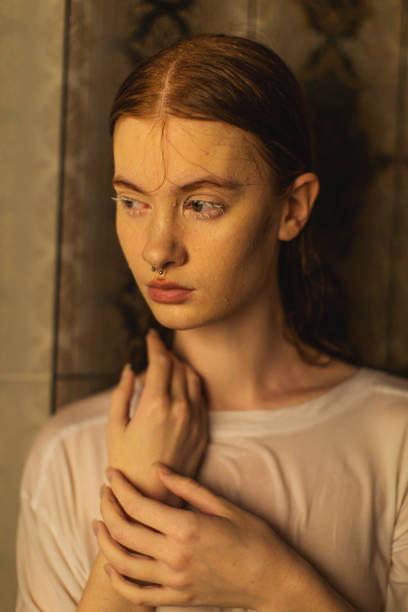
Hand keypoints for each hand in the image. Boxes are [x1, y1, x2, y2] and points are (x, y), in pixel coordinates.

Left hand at [94, 466, 301, 609]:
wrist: (271, 580)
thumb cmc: (253, 538)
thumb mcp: (223, 505)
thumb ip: (187, 487)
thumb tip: (159, 468)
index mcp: (187, 527)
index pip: (138, 505)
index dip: (120, 487)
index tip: (111, 474)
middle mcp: (175, 556)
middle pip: (124, 532)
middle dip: (107, 508)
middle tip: (104, 492)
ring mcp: (174, 581)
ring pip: (123, 564)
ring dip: (106, 542)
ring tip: (100, 524)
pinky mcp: (177, 598)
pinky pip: (138, 594)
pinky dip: (119, 580)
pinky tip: (111, 566)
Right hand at [107, 329, 208, 507]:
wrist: (152, 498)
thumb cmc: (126, 463)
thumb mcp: (114, 427)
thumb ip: (121, 393)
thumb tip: (128, 369)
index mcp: (155, 404)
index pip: (161, 361)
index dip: (155, 344)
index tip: (150, 336)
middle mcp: (180, 408)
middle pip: (178, 366)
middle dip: (167, 353)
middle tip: (157, 348)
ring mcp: (195, 419)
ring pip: (194, 378)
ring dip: (181, 366)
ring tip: (169, 364)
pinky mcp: (203, 430)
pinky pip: (201, 397)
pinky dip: (192, 383)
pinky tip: (181, 384)